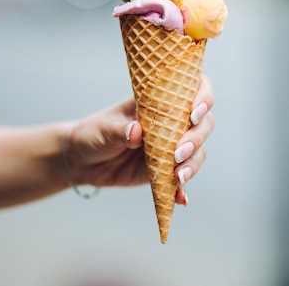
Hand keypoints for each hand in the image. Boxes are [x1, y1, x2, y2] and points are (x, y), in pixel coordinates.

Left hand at [65, 75, 214, 204]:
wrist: (84, 160)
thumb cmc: (95, 133)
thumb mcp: (104, 128)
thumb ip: (120, 130)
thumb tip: (137, 132)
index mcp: (160, 101)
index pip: (193, 89)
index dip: (203, 97)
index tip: (194, 114)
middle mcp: (173, 121)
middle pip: (203, 123)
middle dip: (197, 138)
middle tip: (178, 153)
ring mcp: (172, 145)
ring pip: (199, 151)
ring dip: (193, 164)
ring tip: (178, 177)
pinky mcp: (168, 168)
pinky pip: (183, 177)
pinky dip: (184, 189)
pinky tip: (182, 199)